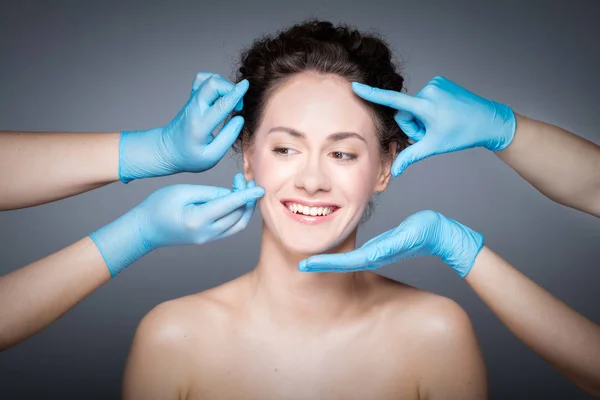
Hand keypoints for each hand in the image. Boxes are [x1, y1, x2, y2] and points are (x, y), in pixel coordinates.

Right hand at [89, 173, 263, 275]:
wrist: (145, 230)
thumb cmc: (157, 206)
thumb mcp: (181, 192)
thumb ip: (208, 192)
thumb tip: (230, 194)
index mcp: (197, 219)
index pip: (229, 205)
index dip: (247, 196)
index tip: (260, 188)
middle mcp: (206, 233)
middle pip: (238, 216)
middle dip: (246, 197)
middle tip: (241, 178)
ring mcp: (208, 238)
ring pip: (237, 224)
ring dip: (244, 206)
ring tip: (239, 187)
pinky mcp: (208, 238)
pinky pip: (230, 228)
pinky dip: (238, 213)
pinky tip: (234, 199)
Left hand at [119, 72, 247, 182]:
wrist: (168, 150)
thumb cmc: (191, 157)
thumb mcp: (211, 157)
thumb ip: (228, 138)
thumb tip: (239, 118)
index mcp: (200, 126)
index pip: (220, 105)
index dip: (235, 94)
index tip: (246, 85)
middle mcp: (195, 109)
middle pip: (213, 84)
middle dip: (231, 89)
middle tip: (238, 106)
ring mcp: (192, 101)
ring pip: (209, 80)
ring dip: (225, 86)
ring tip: (229, 103)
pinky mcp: (192, 98)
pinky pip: (203, 80)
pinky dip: (216, 82)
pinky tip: (220, 95)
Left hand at [298, 210, 482, 277]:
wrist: (442, 234)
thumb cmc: (427, 230)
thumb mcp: (405, 234)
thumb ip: (389, 244)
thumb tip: (371, 254)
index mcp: (376, 254)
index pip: (344, 262)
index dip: (324, 264)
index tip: (305, 267)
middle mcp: (374, 255)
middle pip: (341, 263)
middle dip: (320, 264)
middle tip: (300, 265)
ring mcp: (377, 253)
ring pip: (347, 260)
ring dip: (328, 261)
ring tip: (309, 259)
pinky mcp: (381, 248)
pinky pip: (356, 254)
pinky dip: (341, 255)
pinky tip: (334, 253)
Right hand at [352, 76, 515, 175]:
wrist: (489, 120)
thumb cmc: (462, 133)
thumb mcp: (434, 146)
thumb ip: (410, 157)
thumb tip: (395, 171)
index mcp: (425, 106)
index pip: (393, 101)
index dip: (372, 94)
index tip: (356, 86)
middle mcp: (429, 91)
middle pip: (405, 111)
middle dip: (413, 125)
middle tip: (430, 133)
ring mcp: (435, 84)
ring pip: (414, 105)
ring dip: (422, 117)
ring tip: (440, 124)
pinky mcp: (440, 81)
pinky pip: (424, 98)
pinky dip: (429, 108)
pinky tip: (444, 114)